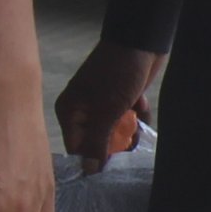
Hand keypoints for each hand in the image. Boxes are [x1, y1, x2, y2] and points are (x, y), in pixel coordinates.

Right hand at [54, 37, 160, 168]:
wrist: (140, 41)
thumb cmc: (118, 74)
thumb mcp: (107, 111)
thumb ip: (98, 142)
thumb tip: (89, 171)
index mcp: (69, 111)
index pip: (76, 147)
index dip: (93, 158)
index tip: (111, 167)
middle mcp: (82, 110)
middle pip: (98, 141)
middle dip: (116, 141)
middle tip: (129, 135)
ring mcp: (101, 104)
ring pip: (116, 131)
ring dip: (129, 127)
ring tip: (135, 116)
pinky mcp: (120, 100)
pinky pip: (128, 118)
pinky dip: (137, 113)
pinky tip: (140, 101)